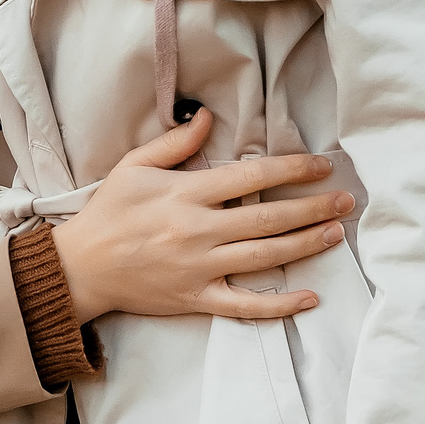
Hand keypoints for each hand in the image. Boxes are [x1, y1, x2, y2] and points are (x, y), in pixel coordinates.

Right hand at [51, 110, 349, 323]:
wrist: (80, 267)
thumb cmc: (108, 213)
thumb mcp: (133, 167)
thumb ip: (174, 143)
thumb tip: (206, 117)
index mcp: (185, 194)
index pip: (250, 177)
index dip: (290, 170)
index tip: (320, 166)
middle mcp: (197, 231)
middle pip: (268, 218)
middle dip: (312, 208)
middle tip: (345, 200)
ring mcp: (199, 268)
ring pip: (264, 257)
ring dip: (305, 245)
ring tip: (335, 234)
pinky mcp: (196, 299)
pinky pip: (245, 306)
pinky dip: (279, 305)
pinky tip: (309, 297)